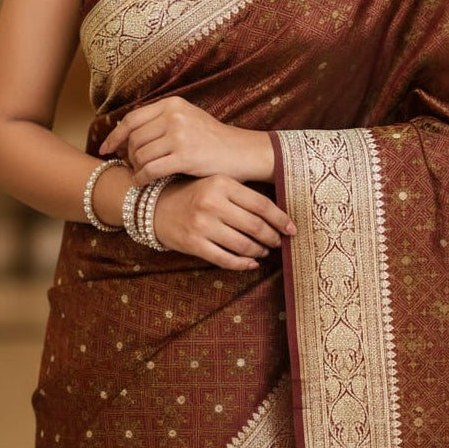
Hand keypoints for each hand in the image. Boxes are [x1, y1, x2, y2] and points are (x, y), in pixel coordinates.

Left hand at [99, 96, 274, 184]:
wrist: (243, 152)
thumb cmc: (214, 140)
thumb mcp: (188, 119)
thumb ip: (161, 122)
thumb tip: (126, 135)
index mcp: (173, 104)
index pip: (132, 118)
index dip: (115, 135)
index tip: (105, 148)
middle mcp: (174, 115)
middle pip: (133, 138)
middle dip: (126, 155)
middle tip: (129, 166)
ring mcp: (179, 135)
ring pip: (139, 155)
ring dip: (135, 168)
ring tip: (139, 174)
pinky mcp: (184, 156)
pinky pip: (150, 169)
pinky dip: (141, 178)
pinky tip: (142, 183)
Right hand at [152, 175, 295, 270]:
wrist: (156, 206)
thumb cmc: (193, 193)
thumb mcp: (216, 183)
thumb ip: (241, 194)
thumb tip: (277, 213)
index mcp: (221, 183)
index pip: (261, 204)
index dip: (280, 219)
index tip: (292, 228)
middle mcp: (212, 203)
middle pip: (255, 226)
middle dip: (272, 237)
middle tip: (279, 242)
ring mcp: (202, 225)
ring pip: (243, 245)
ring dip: (259, 251)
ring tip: (265, 251)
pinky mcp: (194, 244)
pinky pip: (226, 259)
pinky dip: (243, 264)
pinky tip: (251, 263)